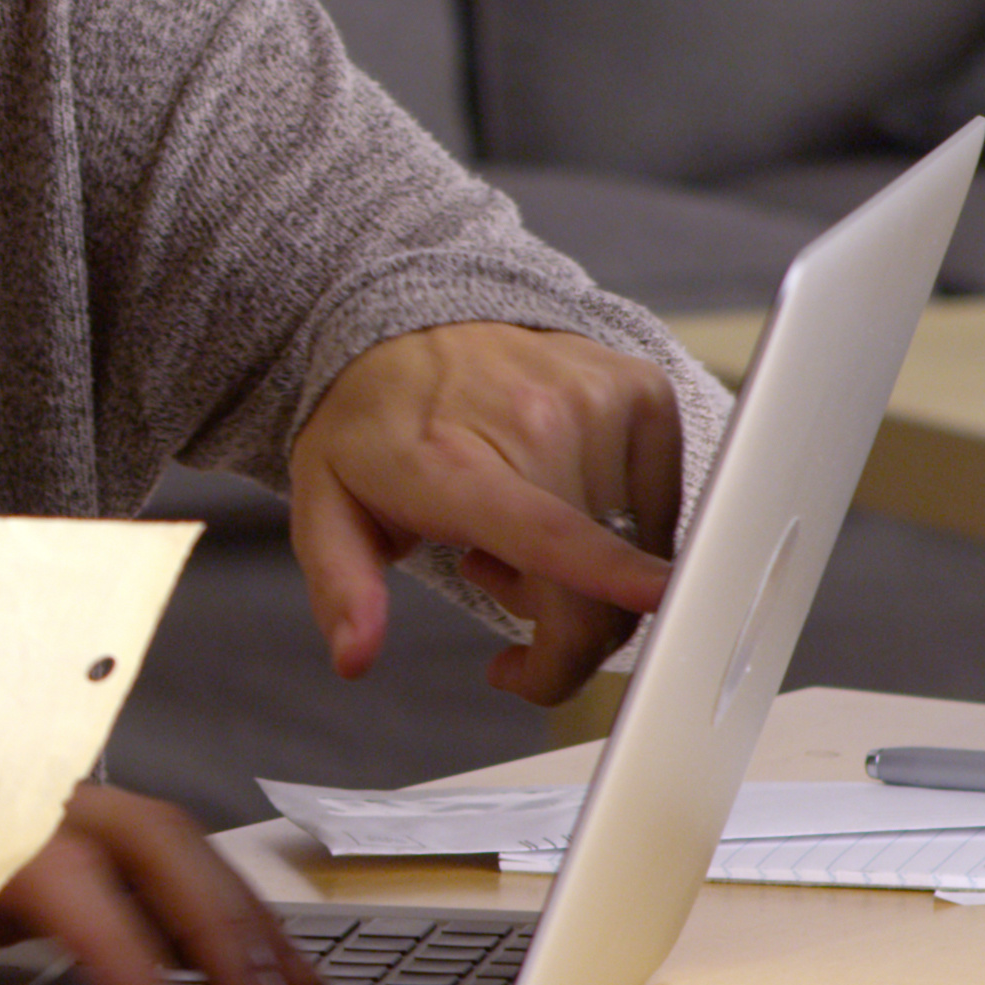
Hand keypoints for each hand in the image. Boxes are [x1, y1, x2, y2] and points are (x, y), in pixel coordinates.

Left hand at [0, 784, 322, 984]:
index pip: (67, 880)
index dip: (124, 953)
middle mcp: (25, 803)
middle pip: (150, 843)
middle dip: (220, 928)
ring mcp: (57, 814)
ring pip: (174, 847)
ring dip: (244, 920)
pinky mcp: (74, 840)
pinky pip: (164, 865)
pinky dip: (222, 911)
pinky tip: (265, 968)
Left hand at [287, 322, 687, 702]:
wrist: (407, 326)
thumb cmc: (374, 427)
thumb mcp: (325, 510)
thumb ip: (341, 587)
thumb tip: (352, 659)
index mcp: (455, 464)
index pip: (542, 528)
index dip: (602, 572)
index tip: (654, 596)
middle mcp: (540, 421)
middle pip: (595, 586)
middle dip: (558, 640)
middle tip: (493, 586)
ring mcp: (602, 400)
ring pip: (638, 556)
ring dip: (586, 583)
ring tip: (515, 535)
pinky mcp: (645, 393)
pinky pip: (659, 511)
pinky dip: (619, 536)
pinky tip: (559, 504)